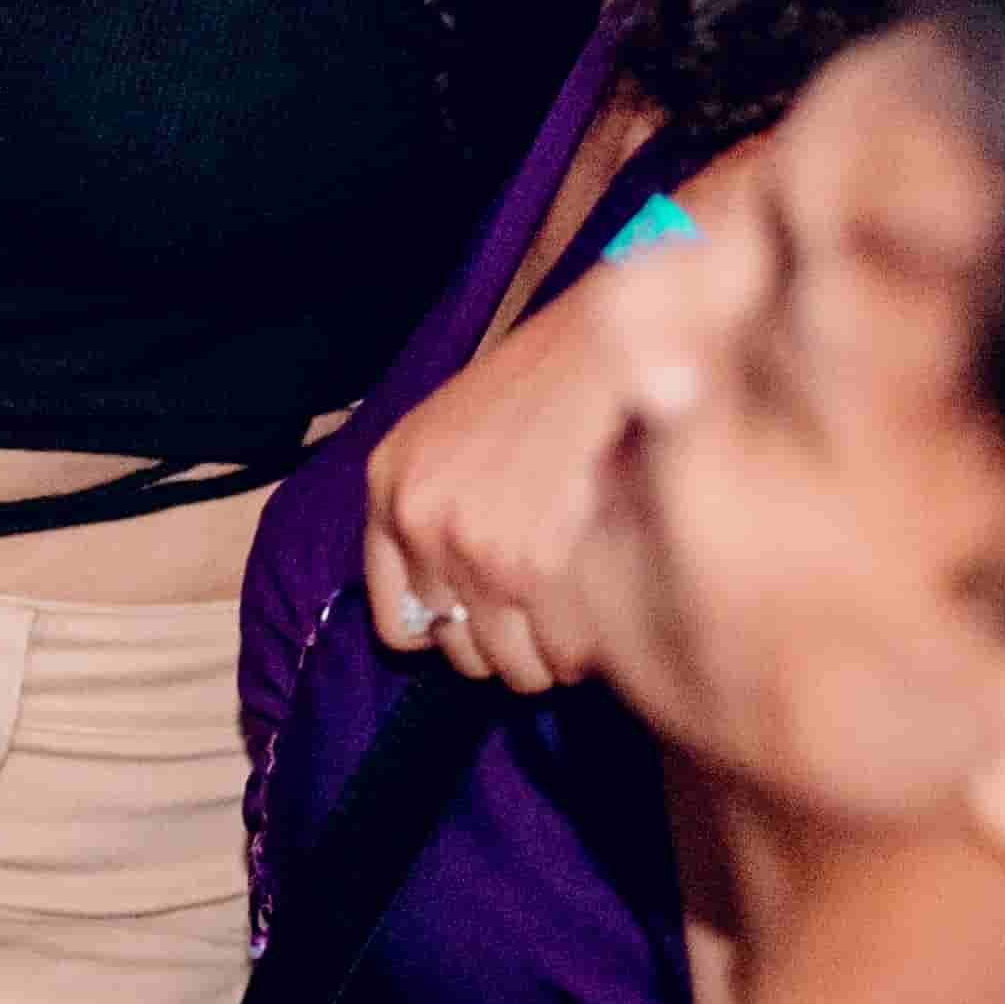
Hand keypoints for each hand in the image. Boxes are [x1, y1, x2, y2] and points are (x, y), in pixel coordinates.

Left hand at [362, 277, 635, 693]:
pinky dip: (595, 646)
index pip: (401, 627)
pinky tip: (614, 606)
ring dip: (556, 653)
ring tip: (589, 610)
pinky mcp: (533, 563)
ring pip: (516, 666)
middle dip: (514, 643)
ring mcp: (471, 546)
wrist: (614, 337)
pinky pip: (563, 653)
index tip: (493, 622)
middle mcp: (419, 519)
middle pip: (463, 655)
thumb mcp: (450, 429)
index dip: (453, 633)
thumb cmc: (546, 382)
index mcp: (390, 485)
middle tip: (557, 611)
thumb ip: (432, 508)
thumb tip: (443, 621)